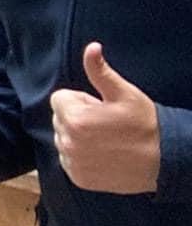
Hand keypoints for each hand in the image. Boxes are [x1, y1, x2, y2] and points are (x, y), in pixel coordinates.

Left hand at [50, 42, 160, 193]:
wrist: (165, 161)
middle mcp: (68, 143)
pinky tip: (102, 154)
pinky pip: (68, 159)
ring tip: (106, 139)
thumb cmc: (145, 125)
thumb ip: (100, 71)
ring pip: (63, 139)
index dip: (81, 100)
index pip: (60, 99)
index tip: (101, 108)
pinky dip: (80, 156)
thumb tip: (92, 48)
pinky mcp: (78, 178)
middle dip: (78, 117)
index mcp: (75, 119)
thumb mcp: (124, 94)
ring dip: (78, 137)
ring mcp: (72, 162)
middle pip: (60, 119)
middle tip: (106, 124)